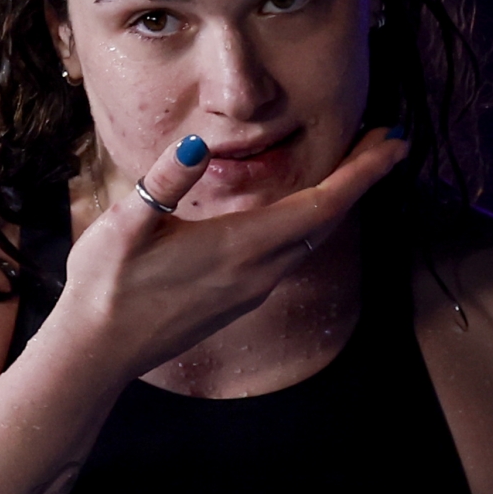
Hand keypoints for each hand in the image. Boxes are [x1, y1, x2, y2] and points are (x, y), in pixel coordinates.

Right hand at [59, 126, 409, 381]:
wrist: (97, 353)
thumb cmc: (104, 287)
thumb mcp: (125, 225)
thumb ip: (164, 181)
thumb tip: (200, 144)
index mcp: (239, 248)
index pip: (321, 204)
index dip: (363, 172)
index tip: (395, 141)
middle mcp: (258, 272)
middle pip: (327, 220)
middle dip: (361, 179)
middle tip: (388, 140)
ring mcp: (251, 289)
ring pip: (311, 239)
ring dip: (338, 201)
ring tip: (355, 168)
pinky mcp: (238, 299)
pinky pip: (291, 254)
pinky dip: (311, 222)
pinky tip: (303, 210)